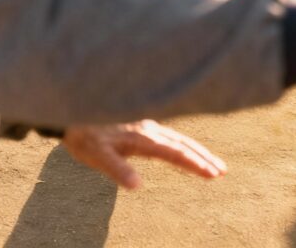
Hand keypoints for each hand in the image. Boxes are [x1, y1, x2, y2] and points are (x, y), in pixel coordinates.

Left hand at [62, 121, 226, 189]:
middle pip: (182, 144)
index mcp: (142, 138)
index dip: (195, 164)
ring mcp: (145, 125)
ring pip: (177, 138)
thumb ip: (117, 169)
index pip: (175, 152)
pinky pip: (169, 135)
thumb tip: (137, 186)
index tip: (213, 174)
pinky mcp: (140, 125)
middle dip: (203, 157)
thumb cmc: (83, 135)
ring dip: (196, 150)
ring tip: (212, 163)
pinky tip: (185, 148)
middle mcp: (148, 129)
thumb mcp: (96, 155)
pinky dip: (184, 144)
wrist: (72, 109)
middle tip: (222, 171)